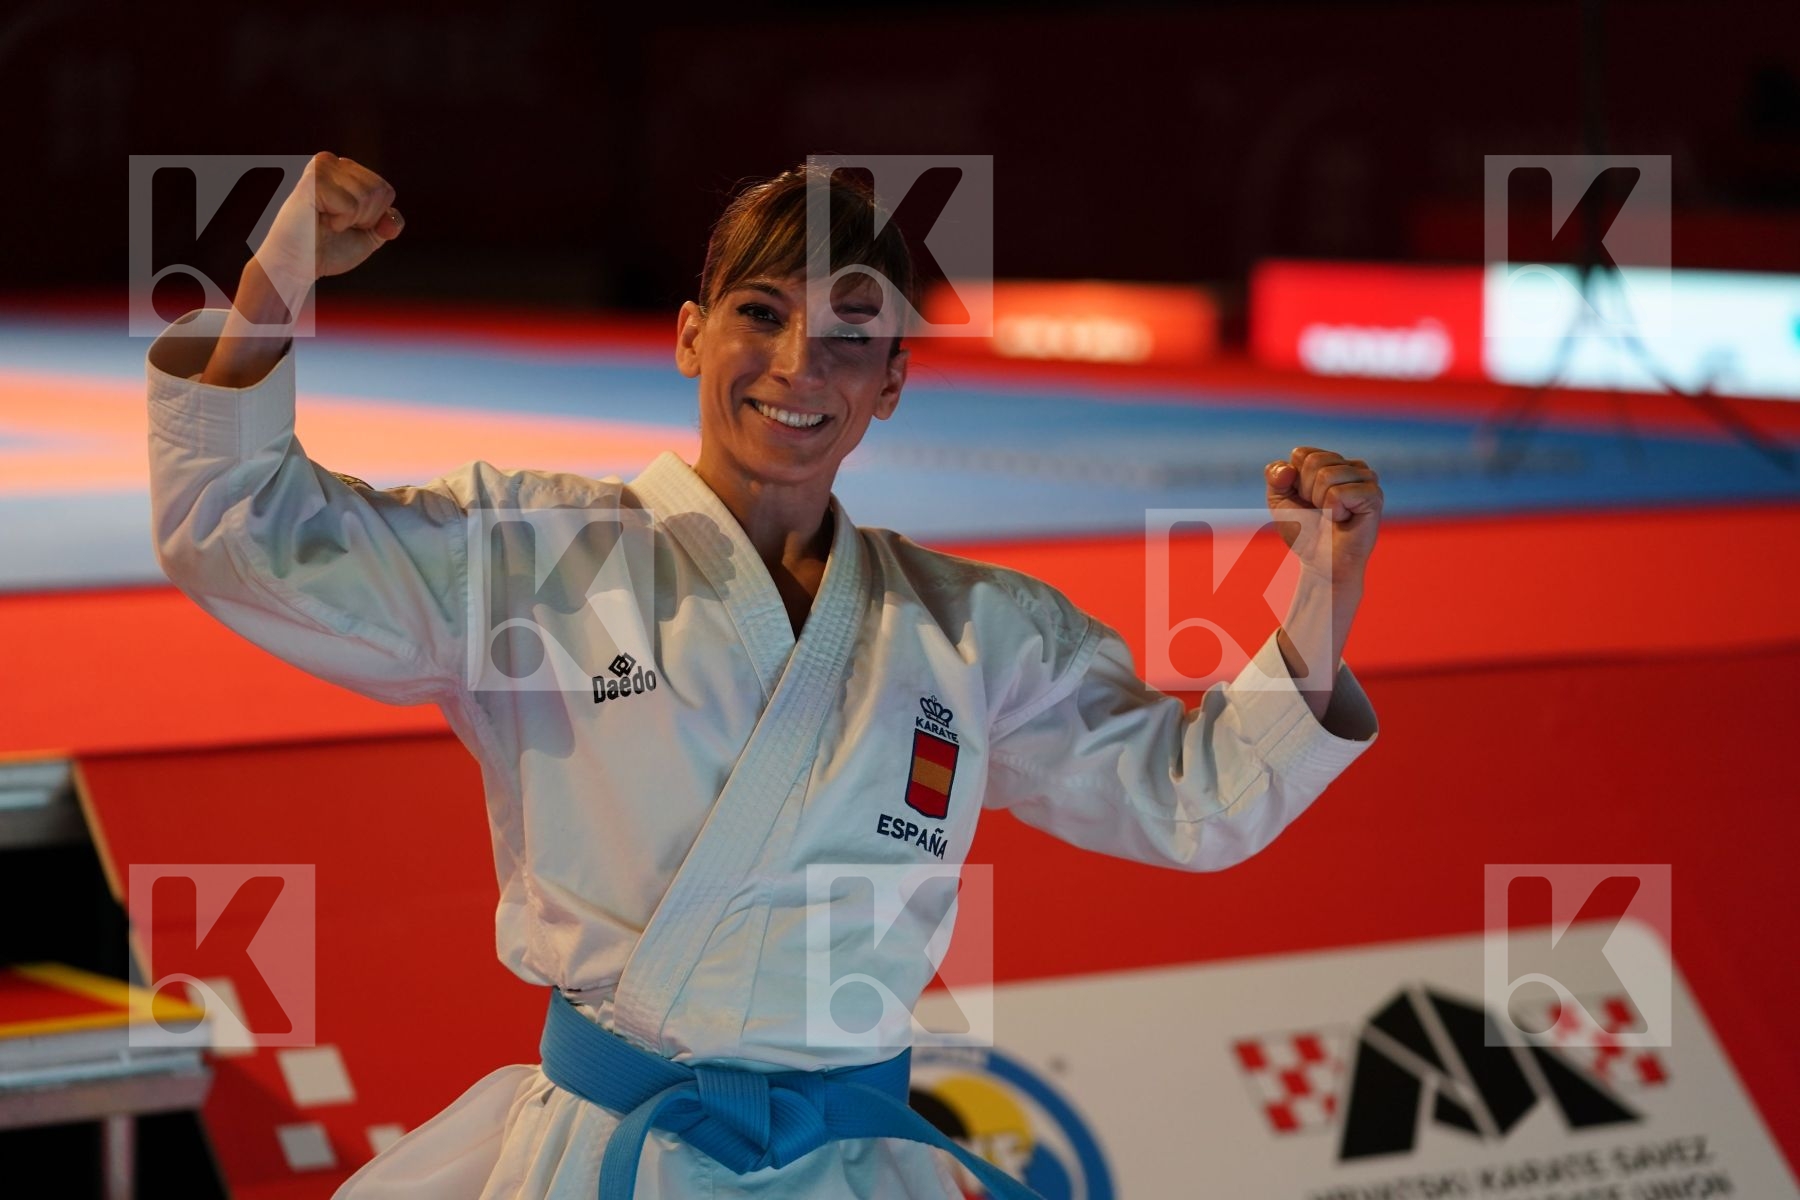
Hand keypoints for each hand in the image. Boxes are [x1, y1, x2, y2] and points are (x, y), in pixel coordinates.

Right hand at [254, 151, 403, 292]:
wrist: (297, 265)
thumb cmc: (328, 249)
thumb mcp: (369, 235)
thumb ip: (389, 222)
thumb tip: (392, 220)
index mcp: (343, 169)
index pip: (386, 191)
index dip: (374, 218)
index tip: (346, 224)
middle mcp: (330, 161)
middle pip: (380, 191)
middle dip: (365, 218)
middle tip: (335, 224)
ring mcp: (320, 168)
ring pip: (367, 196)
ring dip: (351, 220)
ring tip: (326, 222)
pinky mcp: (313, 180)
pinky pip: (351, 205)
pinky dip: (340, 222)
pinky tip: (319, 221)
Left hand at [1265, 446, 1382, 585]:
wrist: (1320, 562)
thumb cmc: (1304, 532)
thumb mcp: (1279, 500)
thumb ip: (1275, 476)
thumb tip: (1288, 468)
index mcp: (1333, 462)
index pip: (1302, 453)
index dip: (1294, 481)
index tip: (1304, 500)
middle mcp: (1353, 466)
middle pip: (1314, 461)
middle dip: (1306, 491)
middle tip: (1319, 511)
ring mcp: (1367, 479)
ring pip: (1326, 475)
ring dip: (1320, 502)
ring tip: (1332, 515)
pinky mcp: (1374, 496)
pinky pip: (1339, 493)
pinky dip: (1333, 511)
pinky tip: (1344, 520)